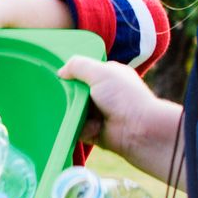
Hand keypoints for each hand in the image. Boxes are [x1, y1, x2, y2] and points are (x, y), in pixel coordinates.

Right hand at [58, 56, 178, 170]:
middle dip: (68, 94)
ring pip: (74, 110)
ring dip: (71, 112)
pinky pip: (76, 128)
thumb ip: (78, 65)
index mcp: (108, 76)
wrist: (138, 130)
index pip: (85, 71)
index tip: (59, 77)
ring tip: (72, 111)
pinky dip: (77, 127)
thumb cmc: (124, 97)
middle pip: (76, 92)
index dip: (72, 73)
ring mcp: (98, 114)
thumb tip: (60, 72)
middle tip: (61, 95)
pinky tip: (85, 125)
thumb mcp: (100, 72)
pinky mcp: (93, 131)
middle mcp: (104, 94)